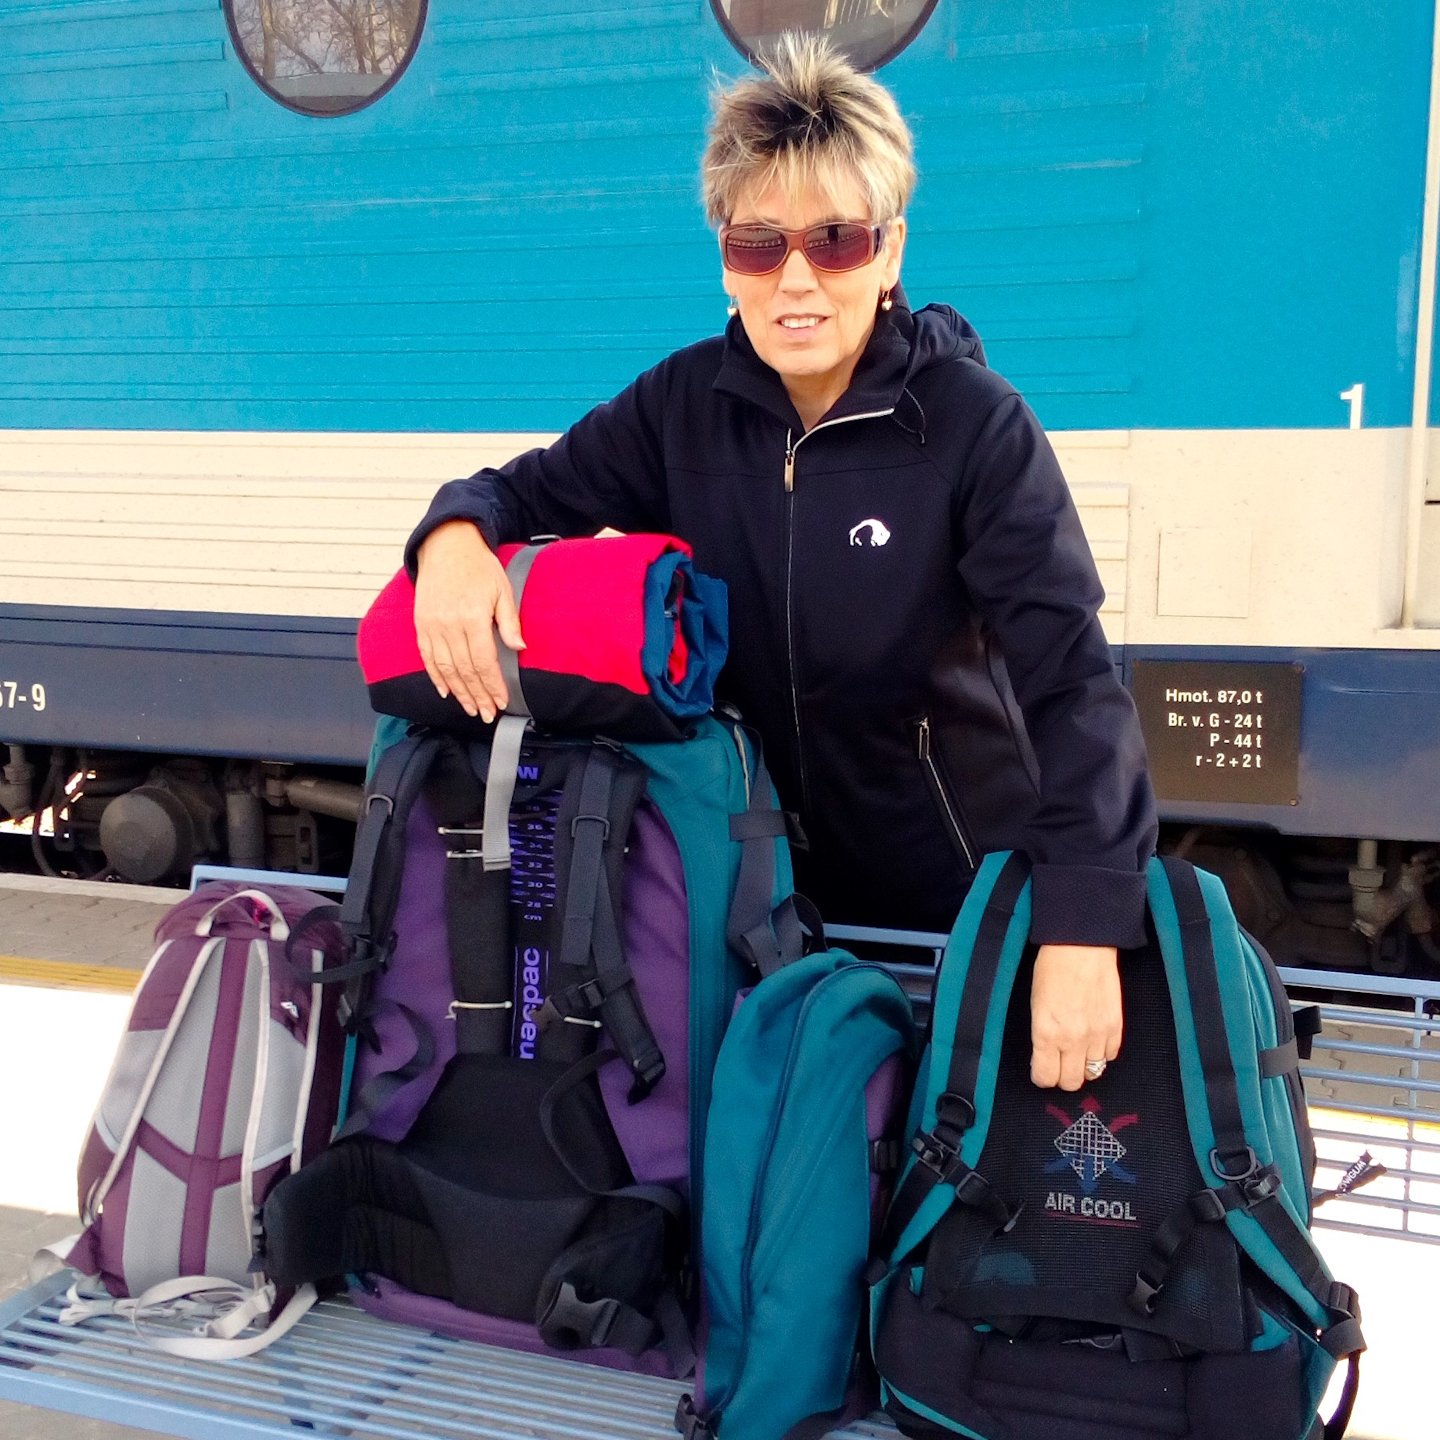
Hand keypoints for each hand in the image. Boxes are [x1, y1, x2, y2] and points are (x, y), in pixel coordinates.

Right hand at [413, 521, 524, 721]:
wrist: (446, 546)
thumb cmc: (478, 567)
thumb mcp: (502, 590)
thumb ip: (509, 621)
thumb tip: (519, 647)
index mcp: (472, 617)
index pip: (484, 661)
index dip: (493, 685)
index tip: (501, 701)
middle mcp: (449, 624)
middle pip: (465, 670)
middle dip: (477, 695)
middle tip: (487, 713)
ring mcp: (432, 625)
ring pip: (446, 669)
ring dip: (459, 692)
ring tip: (470, 708)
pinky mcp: (421, 624)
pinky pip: (427, 657)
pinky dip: (436, 677)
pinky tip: (446, 692)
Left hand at [1029, 944, 1122, 1089]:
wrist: (1081, 946)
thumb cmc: (1052, 969)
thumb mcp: (1036, 1004)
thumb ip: (1041, 1034)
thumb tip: (1044, 1055)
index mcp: (1046, 1033)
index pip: (1045, 1077)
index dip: (1042, 1077)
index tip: (1041, 1070)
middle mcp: (1072, 1040)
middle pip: (1071, 1082)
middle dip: (1062, 1077)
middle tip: (1059, 1065)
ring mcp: (1097, 1035)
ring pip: (1093, 1072)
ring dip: (1083, 1066)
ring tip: (1077, 1052)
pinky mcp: (1115, 1027)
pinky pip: (1110, 1056)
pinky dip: (1101, 1053)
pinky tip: (1093, 1041)